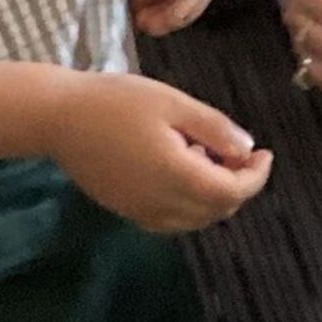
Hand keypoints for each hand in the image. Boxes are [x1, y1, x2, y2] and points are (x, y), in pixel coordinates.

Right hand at [51, 70, 270, 229]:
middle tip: (233, 148)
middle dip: (237, 184)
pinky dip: (190, 204)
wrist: (58, 119)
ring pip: (195, 220)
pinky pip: (171, 220)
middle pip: (217, 210)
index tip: (264, 153)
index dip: (255, 176)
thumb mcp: (173, 103)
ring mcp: (141, 213)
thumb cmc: (115, 101)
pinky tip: (180, 170)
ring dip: (213, 195)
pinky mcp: (126, 212)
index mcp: (176, 175)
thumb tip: (245, 150)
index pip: (231, 192)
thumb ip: (214, 128)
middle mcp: (161, 204)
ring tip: (203, 154)